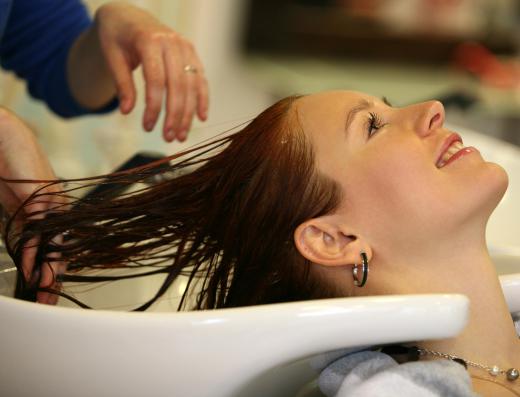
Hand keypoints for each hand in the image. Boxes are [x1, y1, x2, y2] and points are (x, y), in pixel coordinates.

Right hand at [0, 108, 64, 303]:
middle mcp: (54, 209)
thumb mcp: (15, 207)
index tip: (46, 291)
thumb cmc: (7, 167)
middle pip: (57, 250)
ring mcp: (50, 203)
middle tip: (48, 300)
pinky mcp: (42, 196)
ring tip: (42, 292)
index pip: (52, 247)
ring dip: (44, 270)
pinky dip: (33, 250)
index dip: (50, 270)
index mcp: (48, 212)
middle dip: (51, 278)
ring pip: (51, 243)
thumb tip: (26, 256)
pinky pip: (38, 229)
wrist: (4, 137)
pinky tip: (30, 267)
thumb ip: (22, 228)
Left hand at [95, 2, 208, 141]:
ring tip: (180, 135)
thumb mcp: (112, 57)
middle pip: (178, 85)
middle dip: (174, 115)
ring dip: (188, 113)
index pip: (156, 79)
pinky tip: (201, 118)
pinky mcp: (192, 53)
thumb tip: (127, 112)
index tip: (148, 127)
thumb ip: (122, 83)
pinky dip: (202, 99)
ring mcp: (185, 47)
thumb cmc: (117, 37)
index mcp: (149, 40)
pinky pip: (201, 79)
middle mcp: (172, 42)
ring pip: (192, 85)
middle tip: (168, 138)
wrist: (129, 16)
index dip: (154, 106)